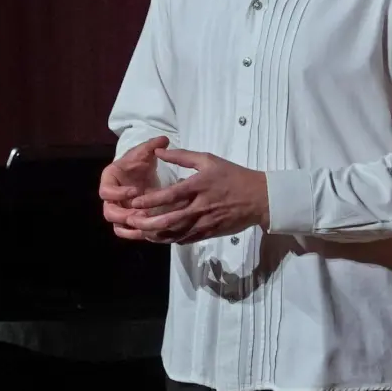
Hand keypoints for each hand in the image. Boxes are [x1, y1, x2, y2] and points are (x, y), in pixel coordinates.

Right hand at [100, 136, 169, 240]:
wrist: (141, 174)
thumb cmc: (139, 163)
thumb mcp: (145, 153)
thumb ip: (152, 146)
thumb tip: (163, 140)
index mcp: (109, 180)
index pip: (105, 191)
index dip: (119, 193)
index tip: (136, 191)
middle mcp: (110, 198)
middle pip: (108, 212)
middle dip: (123, 215)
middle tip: (140, 214)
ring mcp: (117, 211)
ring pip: (117, 225)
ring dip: (131, 227)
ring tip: (148, 225)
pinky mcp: (125, 221)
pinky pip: (126, 232)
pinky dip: (135, 234)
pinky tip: (150, 232)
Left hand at [124, 148, 269, 243]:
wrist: (259, 198)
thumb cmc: (233, 176)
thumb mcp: (209, 160)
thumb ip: (182, 156)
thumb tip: (159, 151)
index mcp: (199, 186)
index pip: (170, 195)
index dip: (150, 200)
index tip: (135, 202)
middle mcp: (200, 207)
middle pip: (170, 219)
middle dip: (148, 223)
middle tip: (132, 222)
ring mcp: (205, 222)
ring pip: (177, 233)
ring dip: (157, 235)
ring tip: (141, 233)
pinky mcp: (210, 233)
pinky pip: (187, 239)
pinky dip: (172, 240)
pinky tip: (160, 238)